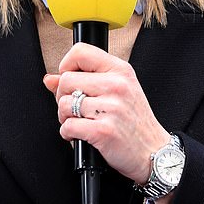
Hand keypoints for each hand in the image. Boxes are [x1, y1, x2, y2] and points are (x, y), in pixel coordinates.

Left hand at [43, 42, 169, 184]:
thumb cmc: (135, 120)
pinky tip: (79, 135)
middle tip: (75, 108)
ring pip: (65, 104)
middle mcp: (117, 85)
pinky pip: (68, 126)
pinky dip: (68, 133)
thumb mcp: (117, 91)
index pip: (80, 52)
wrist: (154, 151)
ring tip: (79, 121)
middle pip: (66, 80)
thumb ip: (84, 79)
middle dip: (62, 97)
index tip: (70, 80)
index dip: (66, 65)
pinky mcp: (104, 131)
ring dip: (65, 117)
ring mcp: (111, 108)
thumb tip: (50, 79)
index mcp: (120, 70)